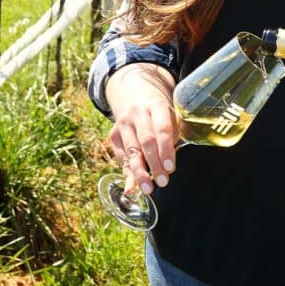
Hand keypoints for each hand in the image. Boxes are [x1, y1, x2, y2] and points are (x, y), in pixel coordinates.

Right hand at [105, 63, 177, 195]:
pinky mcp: (113, 134)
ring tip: (149, 189)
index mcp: (157, 106)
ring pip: (131, 151)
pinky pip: (122, 157)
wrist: (134, 95)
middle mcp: (138, 114)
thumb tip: (168, 169)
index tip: (171, 168)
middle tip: (163, 182)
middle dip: (155, 164)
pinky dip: (128, 172)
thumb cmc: (159, 114)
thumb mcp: (169, 118)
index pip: (162, 129)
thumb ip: (170, 140)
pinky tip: (133, 186)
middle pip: (146, 141)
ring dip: (140, 173)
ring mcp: (123, 123)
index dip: (166, 149)